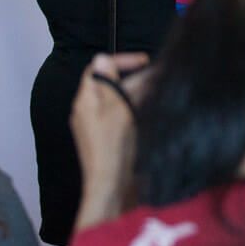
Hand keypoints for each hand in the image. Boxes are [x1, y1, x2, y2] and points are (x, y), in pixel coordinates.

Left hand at [69, 51, 149, 228]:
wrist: (111, 187)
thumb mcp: (115, 108)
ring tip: (158, 91)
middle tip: (158, 77)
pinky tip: (150, 110)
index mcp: (85, 101)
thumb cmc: (113, 147)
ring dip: (137, 94)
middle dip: (134, 78)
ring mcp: (96, 126)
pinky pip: (120, 116)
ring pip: (117, 101)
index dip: (120, 61)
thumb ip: (109, 82)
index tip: (143, 61)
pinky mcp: (107, 139)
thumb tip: (101, 58)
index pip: (98, 69)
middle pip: (110, 85)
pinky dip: (134, 109)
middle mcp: (88, 112)